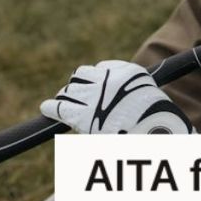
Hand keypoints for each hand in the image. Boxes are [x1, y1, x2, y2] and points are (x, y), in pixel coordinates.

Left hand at [40, 60, 195, 133]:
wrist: (153, 132)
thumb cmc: (154, 119)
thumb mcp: (146, 94)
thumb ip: (131, 87)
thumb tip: (117, 89)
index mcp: (126, 72)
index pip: (100, 68)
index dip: (94, 78)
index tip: (92, 85)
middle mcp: (107, 80)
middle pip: (80, 76)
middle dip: (77, 86)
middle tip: (74, 95)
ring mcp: (93, 97)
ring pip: (69, 90)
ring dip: (67, 96)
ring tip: (64, 102)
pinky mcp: (81, 115)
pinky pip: (58, 107)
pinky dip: (50, 107)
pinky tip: (46, 108)